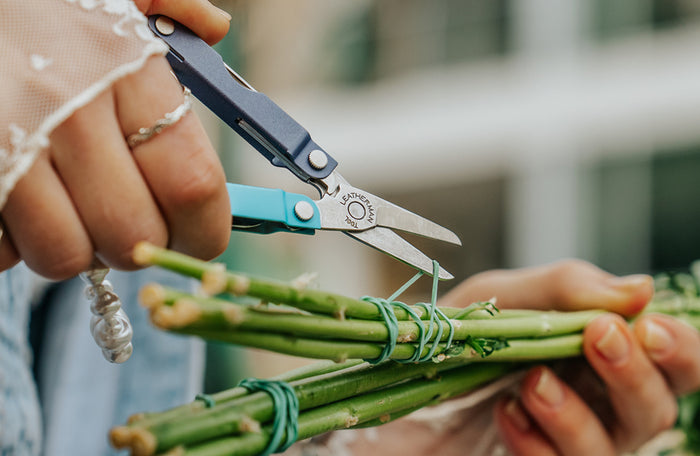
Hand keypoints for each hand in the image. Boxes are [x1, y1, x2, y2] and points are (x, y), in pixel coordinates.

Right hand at [0, 1, 231, 278]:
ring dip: (74, 245)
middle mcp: (67, 112)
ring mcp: (5, 149)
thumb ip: (169, 6)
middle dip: (139, 242)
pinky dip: (14, 241)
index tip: (199, 237)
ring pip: (64, 255)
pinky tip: (15, 199)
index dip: (204, 230)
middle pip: (133, 234)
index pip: (192, 185)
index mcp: (123, 67)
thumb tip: (215, 28)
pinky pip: (1, 251)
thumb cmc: (27, 2)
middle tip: (124, 216)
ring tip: (64, 204)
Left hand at [443, 260, 699, 454]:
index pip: (673, 362)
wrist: (397, 373)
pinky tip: (505, 414)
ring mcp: (565, 444)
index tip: (647, 326)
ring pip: (612, 451)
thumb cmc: (453, 333)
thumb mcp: (500, 298)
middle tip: (596, 338)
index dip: (679, 348)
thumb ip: (565, 289)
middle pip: (657, 409)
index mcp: (599, 357)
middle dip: (633, 375)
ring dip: (577, 416)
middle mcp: (596, 405)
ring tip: (532, 382)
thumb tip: (642, 288)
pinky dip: (536, 444)